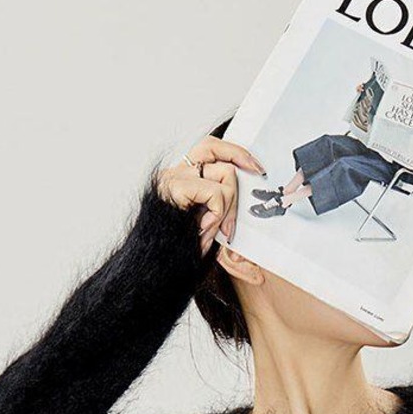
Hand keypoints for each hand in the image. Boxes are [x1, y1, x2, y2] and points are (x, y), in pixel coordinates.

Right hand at [156, 135, 264, 253]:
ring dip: (229, 206)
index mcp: (182, 179)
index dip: (236, 153)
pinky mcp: (175, 188)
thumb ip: (223, 223)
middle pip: (216, 148)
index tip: (257, 169)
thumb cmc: (177, 251)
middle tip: (238, 212)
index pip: (211, 149)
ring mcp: (174, 178)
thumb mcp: (207, 235)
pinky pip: (216, 194)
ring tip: (215, 229)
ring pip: (225, 173)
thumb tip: (245, 231)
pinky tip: (204, 230)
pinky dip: (218, 214)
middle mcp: (176, 173)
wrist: (155, 265)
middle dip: (238, 174)